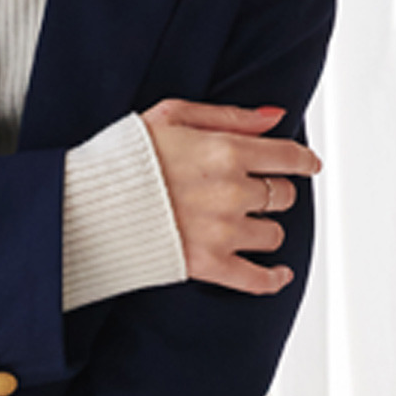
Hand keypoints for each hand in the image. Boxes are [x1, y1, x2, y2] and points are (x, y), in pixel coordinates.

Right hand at [141, 99, 321, 294]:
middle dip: (273, 193)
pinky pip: (258, 279)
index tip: (307, 165)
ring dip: (264, 229)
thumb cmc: (123, 159)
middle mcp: (231, 190)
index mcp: (225, 151)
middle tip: (253, 194)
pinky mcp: (208, 264)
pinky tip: (278, 274)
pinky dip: (272, 279)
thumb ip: (228, 116)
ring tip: (243, 226)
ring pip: (273, 234)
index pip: (288, 156)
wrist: (87, 206)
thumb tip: (275, 116)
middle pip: (283, 195)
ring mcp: (222, 230)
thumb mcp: (171, 116)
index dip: (303, 161)